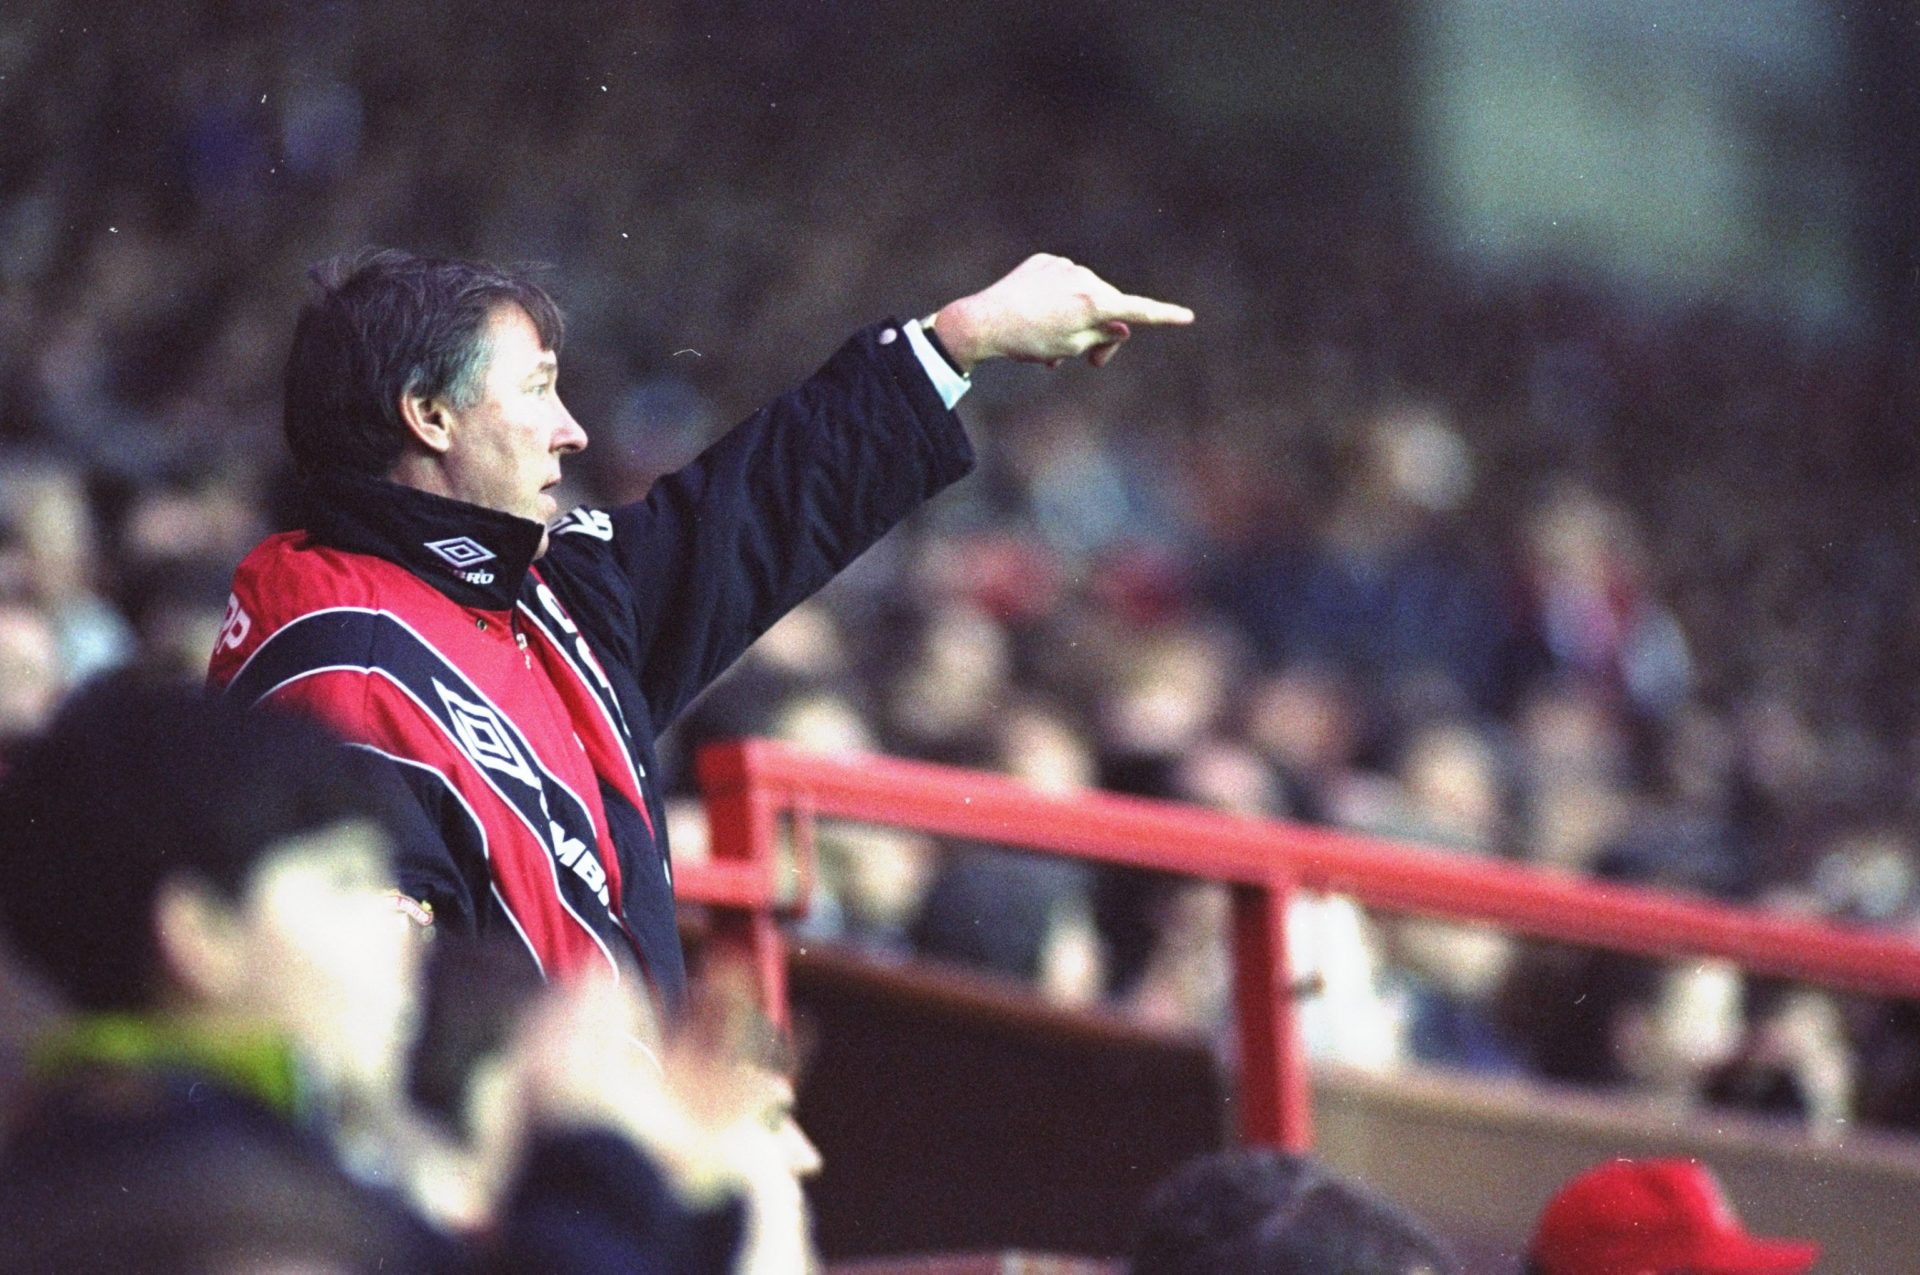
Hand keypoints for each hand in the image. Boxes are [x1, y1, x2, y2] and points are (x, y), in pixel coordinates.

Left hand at [929, 253, 1193, 372]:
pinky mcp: (1045, 262)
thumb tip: (1124, 324)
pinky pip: (1063, 282)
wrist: (985, 321)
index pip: (1139, 310)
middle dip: (1104, 333)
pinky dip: (1059, 299)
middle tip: (1090, 364)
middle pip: (1110, 306)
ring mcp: (1064, 266)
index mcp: (1095, 301)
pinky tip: (1038, 314)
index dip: (1164, 316)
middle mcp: (1085, 277)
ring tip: (1051, 347)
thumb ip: (1103, 335)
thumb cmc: (1030, 341)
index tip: (1188, 317)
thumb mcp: (1072, 346)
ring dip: (1078, 318)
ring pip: (1085, 295)